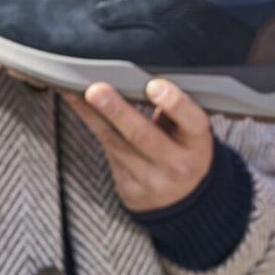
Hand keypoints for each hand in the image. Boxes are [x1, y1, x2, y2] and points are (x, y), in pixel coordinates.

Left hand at [64, 79, 216, 213]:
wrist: (180, 197)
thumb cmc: (183, 149)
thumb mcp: (190, 131)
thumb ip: (174, 109)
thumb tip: (140, 77)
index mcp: (199, 144)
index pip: (192, 121)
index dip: (174, 103)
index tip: (153, 85)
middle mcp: (178, 166)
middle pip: (143, 135)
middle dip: (117, 111)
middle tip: (97, 91)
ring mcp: (152, 181)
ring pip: (117, 143)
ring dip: (94, 115)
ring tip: (76, 92)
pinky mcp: (129, 189)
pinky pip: (107, 151)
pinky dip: (93, 125)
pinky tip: (80, 107)